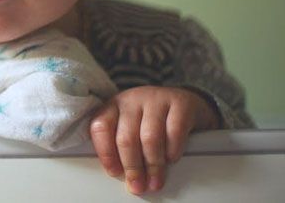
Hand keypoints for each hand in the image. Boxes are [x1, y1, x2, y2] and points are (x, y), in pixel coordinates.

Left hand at [90, 86, 219, 193]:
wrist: (184, 101)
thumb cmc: (152, 119)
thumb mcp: (131, 125)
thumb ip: (122, 144)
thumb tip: (123, 176)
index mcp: (114, 105)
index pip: (100, 127)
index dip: (106, 153)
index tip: (114, 173)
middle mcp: (132, 99)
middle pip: (126, 137)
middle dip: (131, 167)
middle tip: (137, 185)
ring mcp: (155, 99)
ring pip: (149, 138)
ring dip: (152, 165)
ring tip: (154, 182)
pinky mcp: (180, 102)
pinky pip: (174, 132)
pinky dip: (172, 150)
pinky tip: (171, 159)